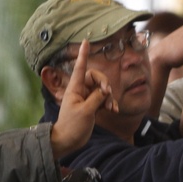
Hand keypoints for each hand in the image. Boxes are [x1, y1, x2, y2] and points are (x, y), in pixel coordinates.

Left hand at [51, 40, 117, 158]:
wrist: (68, 140)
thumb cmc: (72, 125)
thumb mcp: (86, 111)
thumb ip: (97, 98)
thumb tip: (105, 91)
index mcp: (75, 88)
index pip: (80, 68)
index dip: (84, 55)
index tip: (86, 41)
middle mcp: (81, 91)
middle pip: (97, 78)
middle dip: (105, 84)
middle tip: (108, 93)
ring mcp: (87, 98)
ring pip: (102, 90)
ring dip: (110, 97)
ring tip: (112, 108)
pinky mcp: (92, 106)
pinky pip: (104, 100)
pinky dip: (110, 104)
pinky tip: (114, 111)